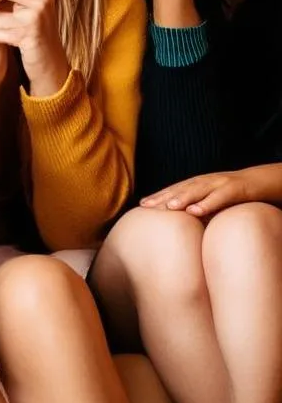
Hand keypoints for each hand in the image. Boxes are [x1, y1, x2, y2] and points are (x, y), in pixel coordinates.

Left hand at [140, 164, 281, 216]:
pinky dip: (206, 203)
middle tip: (146, 206)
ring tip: (168, 207)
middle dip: (162, 197)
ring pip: (197, 190)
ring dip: (181, 198)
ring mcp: (219, 183)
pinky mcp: (234, 189)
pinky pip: (219, 197)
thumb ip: (199, 207)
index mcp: (198, 184)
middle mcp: (205, 181)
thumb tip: (183, 222)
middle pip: (180, 189)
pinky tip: (194, 211)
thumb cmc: (235, 194)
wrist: (262, 180)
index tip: (141, 205)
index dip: (158, 196)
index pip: (174, 189)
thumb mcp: (214, 199)